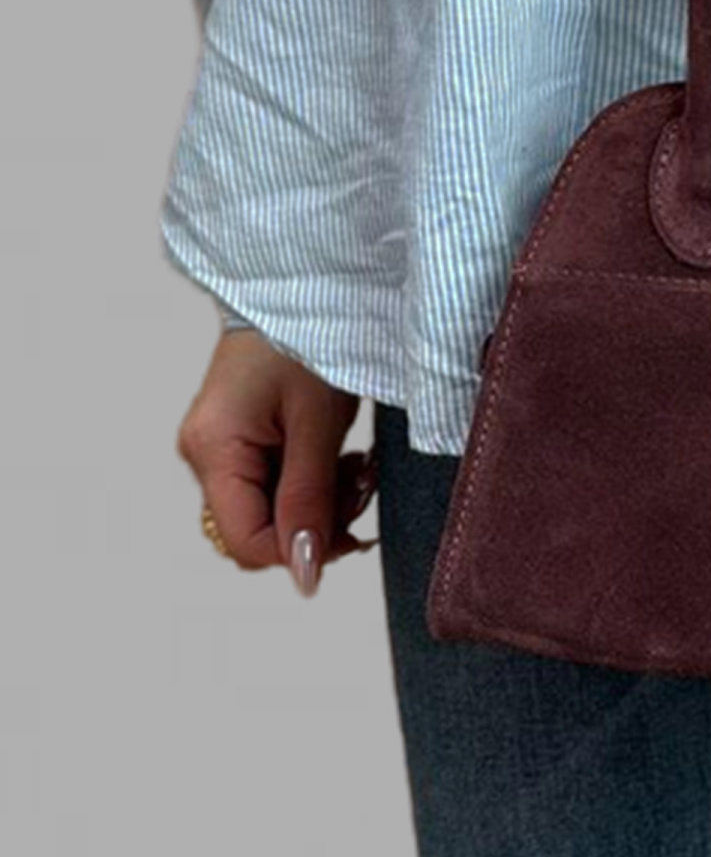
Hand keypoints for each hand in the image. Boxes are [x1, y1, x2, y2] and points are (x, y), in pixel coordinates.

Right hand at [175, 330, 375, 596]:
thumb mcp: (320, 423)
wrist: (303, 284)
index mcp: (214, 449)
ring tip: (355, 464)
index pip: (244, 541)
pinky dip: (312, 482)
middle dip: (313, 522)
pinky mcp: (239, 438)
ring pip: (269, 510)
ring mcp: (219, 446)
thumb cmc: (310, 338)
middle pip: (256, 529)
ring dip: (319, 501)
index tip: (353, 533)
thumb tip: (304, 572)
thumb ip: (309, 499)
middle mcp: (205, 453)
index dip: (297, 551)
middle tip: (358, 482)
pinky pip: (273, 485)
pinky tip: (340, 457)